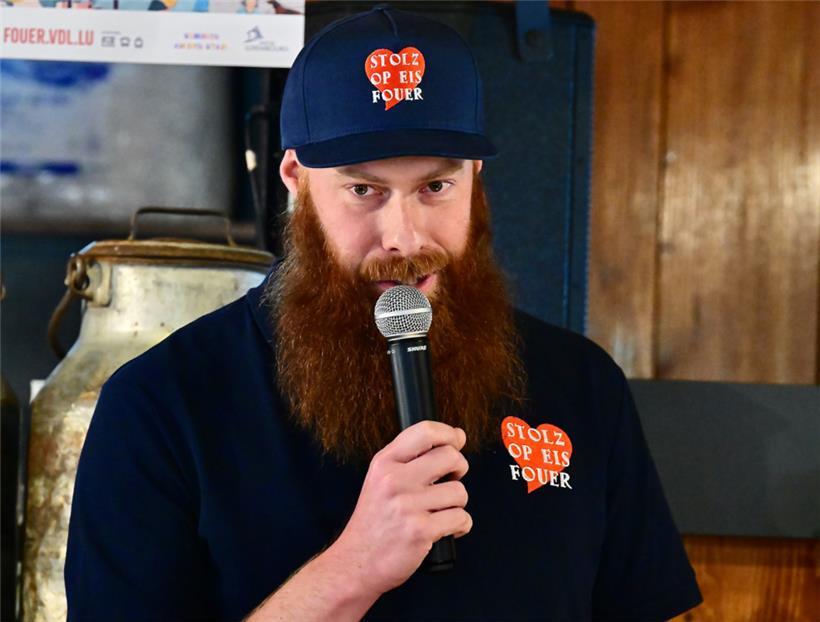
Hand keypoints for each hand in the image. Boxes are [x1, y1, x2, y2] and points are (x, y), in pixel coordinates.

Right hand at [328, 421, 470, 597]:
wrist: (355, 562)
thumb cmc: (373, 521)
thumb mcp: (381, 479)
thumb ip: (414, 457)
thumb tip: (458, 436)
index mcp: (384, 463)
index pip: (425, 431)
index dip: (448, 434)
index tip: (456, 441)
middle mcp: (394, 480)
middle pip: (450, 457)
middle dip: (459, 469)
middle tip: (450, 481)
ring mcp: (407, 505)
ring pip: (459, 492)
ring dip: (457, 504)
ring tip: (440, 512)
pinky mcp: (420, 531)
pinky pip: (461, 519)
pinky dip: (460, 526)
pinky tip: (445, 529)